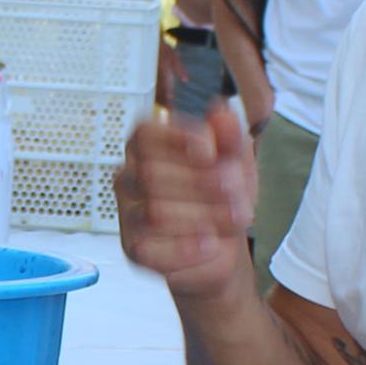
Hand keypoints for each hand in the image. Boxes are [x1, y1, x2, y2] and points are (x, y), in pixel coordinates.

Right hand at [114, 100, 257, 296]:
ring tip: (235, 218)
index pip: (144, 135)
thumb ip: (229, 137)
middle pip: (151, 174)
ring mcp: (128, 215)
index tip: (211, 152)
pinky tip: (212, 243)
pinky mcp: (135, 250)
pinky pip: (153, 251)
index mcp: (147, 147)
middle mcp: (129, 177)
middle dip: (202, 184)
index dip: (176, 140)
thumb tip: (222, 113)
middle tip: (236, 192)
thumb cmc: (221, 196)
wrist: (223, 246)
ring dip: (204, 216)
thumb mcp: (236, 162)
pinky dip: (188, 249)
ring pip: (155, 213)